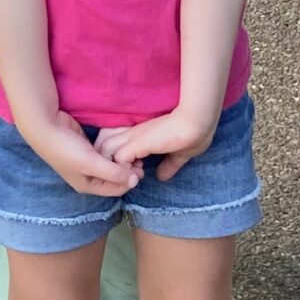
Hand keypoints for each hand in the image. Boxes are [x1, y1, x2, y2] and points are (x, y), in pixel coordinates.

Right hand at [20, 111, 142, 198]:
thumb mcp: (91, 163)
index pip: (116, 189)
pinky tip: (122, 143)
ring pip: (112, 164)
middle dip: (128, 170)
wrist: (46, 126)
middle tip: (139, 158)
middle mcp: (89, 176)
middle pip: (115, 177)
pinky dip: (115, 150)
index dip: (130, 180)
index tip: (139, 166)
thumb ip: (113, 173)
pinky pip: (106, 153)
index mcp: (88, 186)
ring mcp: (89, 162)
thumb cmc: (66, 149)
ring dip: (122, 159)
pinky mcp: (88, 148)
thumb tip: (134, 181)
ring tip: (133, 150)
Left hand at [94, 108, 215, 182]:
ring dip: (113, 167)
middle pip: (102, 142)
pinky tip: (136, 175)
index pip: (112, 138)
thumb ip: (169, 164)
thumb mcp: (180, 154)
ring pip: (104, 150)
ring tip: (130, 175)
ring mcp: (133, 137)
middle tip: (124, 173)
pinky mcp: (137, 143)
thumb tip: (162, 177)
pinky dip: (122, 171)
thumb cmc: (195, 133)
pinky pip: (117, 159)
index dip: (117, 156)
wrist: (197, 123)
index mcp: (141, 133)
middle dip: (107, 160)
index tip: (135, 168)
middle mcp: (133, 133)